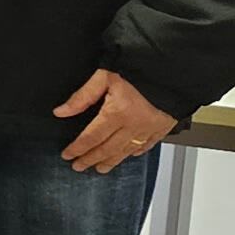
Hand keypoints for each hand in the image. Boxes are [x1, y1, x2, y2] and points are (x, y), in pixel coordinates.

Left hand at [55, 66, 172, 173]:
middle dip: (91, 159)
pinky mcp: (163, 126)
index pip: (91, 137)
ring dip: (111, 161)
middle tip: (79, 166)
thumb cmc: (139, 67)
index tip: (68, 155)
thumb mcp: (104, 75)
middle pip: (107, 148)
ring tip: (100, 168)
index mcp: (117, 112)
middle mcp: (133, 124)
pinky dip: (135, 151)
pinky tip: (128, 154)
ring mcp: (150, 128)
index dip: (78, 148)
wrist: (172, 66)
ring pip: (126, 151)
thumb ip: (82, 96)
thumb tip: (61, 111)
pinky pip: (147, 145)